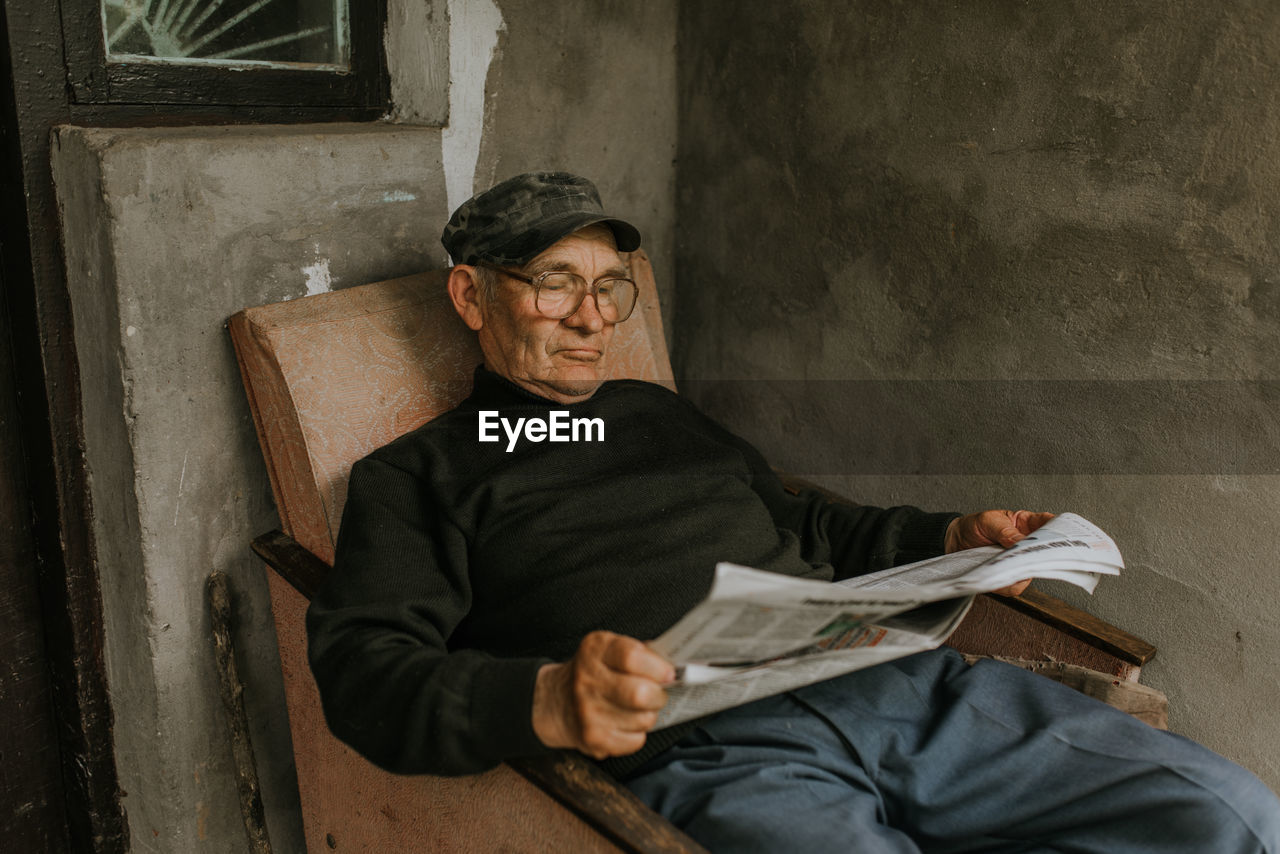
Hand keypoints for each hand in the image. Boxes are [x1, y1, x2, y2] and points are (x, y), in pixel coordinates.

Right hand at [531, 630, 674, 759]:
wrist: (557, 701)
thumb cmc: (596, 672)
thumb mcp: (610, 650)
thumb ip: (641, 653)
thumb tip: (679, 668)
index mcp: (595, 650)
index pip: (632, 657)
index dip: (657, 667)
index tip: (668, 673)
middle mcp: (587, 680)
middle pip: (640, 693)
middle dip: (658, 695)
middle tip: (656, 693)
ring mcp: (588, 712)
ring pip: (643, 719)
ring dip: (648, 715)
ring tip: (637, 708)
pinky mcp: (592, 738)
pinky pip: (635, 741)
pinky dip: (638, 733)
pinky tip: (626, 723)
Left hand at [945, 509, 1055, 596]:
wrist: (955, 540)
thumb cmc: (975, 526)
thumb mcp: (989, 521)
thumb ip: (1006, 532)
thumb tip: (1022, 541)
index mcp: (1027, 525)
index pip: (1050, 524)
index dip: (1061, 529)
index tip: (1066, 534)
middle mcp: (1027, 546)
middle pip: (1047, 553)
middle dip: (1045, 556)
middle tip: (1036, 556)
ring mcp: (1019, 563)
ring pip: (1032, 572)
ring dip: (1022, 571)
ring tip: (1010, 566)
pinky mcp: (1008, 578)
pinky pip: (1015, 587)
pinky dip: (1008, 584)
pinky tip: (1000, 577)